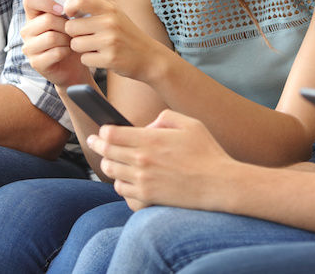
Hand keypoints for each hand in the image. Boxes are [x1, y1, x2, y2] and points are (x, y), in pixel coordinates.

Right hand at [20, 0, 90, 86]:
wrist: (74, 66)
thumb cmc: (71, 39)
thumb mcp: (69, 21)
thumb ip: (66, 8)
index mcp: (32, 16)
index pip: (30, 0)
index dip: (46, 2)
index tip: (62, 10)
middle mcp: (27, 31)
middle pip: (47, 20)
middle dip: (66, 26)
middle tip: (73, 31)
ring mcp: (29, 48)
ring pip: (52, 37)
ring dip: (67, 40)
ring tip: (71, 42)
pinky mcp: (36, 63)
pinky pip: (55, 52)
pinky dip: (66, 52)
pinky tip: (68, 52)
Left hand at [63, 0, 169, 81]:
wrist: (149, 56)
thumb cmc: (126, 33)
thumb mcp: (115, 12)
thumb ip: (94, 2)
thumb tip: (70, 0)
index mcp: (110, 9)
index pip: (80, 0)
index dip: (69, 7)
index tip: (70, 14)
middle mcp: (110, 23)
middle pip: (71, 27)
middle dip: (75, 34)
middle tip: (86, 36)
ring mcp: (110, 41)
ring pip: (75, 44)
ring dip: (81, 48)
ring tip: (95, 47)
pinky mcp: (110, 59)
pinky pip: (84, 59)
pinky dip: (90, 60)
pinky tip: (101, 57)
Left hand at [86, 110, 237, 210]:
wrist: (220, 185)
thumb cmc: (207, 153)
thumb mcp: (190, 123)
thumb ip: (165, 117)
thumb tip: (147, 126)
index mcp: (150, 140)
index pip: (111, 134)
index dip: (104, 130)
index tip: (104, 129)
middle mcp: (142, 161)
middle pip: (106, 153)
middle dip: (98, 145)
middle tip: (94, 142)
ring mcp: (143, 182)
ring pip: (111, 173)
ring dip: (110, 165)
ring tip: (111, 160)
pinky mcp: (147, 198)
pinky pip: (123, 192)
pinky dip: (121, 185)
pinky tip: (126, 180)